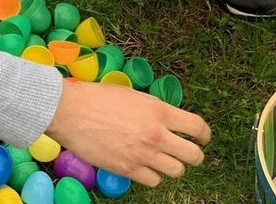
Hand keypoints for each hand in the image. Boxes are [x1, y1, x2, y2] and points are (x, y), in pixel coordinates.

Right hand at [47, 80, 210, 186]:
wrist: (70, 111)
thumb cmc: (98, 98)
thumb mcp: (134, 95)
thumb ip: (155, 109)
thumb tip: (167, 120)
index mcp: (160, 111)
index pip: (197, 127)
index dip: (205, 134)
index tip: (203, 138)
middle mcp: (156, 134)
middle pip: (193, 155)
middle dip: (195, 155)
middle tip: (190, 153)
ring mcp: (143, 154)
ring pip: (176, 171)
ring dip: (173, 166)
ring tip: (165, 161)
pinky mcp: (127, 169)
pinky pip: (154, 181)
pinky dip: (153, 176)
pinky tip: (146, 167)